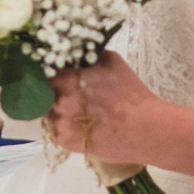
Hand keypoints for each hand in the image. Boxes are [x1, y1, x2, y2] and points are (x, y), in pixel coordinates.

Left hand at [44, 53, 162, 165]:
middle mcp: (61, 101)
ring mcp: (62, 123)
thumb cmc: (132, 94)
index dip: (55, 74)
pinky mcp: (66, 142)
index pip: (48, 72)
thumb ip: (90, 55)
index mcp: (69, 79)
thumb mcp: (113, 62)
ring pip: (49, 113)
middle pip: (46, 93)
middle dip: (56, 93)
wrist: (147, 130)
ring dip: (58, 112)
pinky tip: (79, 126)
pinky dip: (63, 128)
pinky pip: (54, 132)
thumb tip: (77, 51)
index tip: (61, 76)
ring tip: (76, 113)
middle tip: (72, 96)